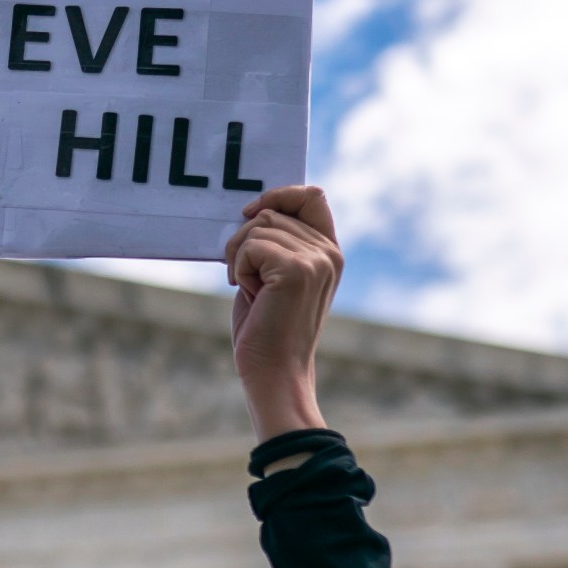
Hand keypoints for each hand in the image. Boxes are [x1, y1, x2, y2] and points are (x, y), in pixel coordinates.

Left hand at [223, 185, 340, 440]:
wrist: (274, 372)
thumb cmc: (267, 329)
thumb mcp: (275, 277)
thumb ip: (277, 243)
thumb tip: (253, 208)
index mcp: (329, 252)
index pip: (312, 195)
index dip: (279, 195)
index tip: (251, 213)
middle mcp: (329, 253)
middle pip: (271, 212)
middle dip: (244, 241)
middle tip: (248, 278)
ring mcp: (316, 260)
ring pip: (257, 227)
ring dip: (239, 256)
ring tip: (252, 289)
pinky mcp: (297, 270)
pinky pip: (250, 246)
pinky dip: (239, 268)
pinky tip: (251, 294)